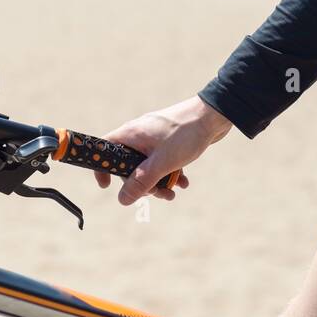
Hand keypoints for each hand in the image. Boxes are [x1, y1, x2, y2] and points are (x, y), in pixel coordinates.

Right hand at [100, 96, 231, 204]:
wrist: (214, 116)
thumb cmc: (185, 134)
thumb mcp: (161, 163)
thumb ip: (141, 182)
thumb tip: (122, 200)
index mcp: (131, 134)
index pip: (104, 149)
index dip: (102, 168)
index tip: (107, 186)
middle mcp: (140, 135)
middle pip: (128, 164)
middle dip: (142, 184)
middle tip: (157, 193)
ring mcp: (155, 138)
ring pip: (148, 166)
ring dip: (159, 182)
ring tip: (173, 192)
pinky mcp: (169, 141)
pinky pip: (163, 161)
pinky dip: (170, 173)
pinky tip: (183, 182)